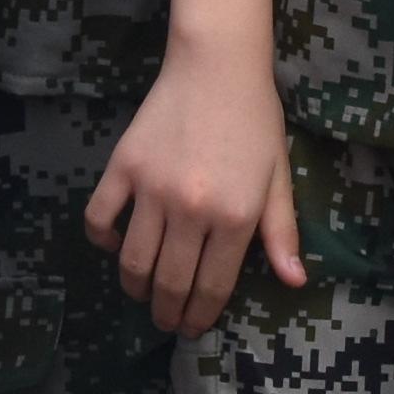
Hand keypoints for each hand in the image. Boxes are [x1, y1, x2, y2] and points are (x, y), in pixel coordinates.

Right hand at [88, 36, 306, 334]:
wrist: (217, 65)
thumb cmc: (255, 121)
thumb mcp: (278, 177)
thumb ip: (282, 233)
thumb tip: (294, 282)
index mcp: (235, 216)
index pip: (211, 287)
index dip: (200, 316)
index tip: (193, 327)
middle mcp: (191, 209)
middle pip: (169, 282)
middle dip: (168, 312)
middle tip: (167, 320)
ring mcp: (152, 189)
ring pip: (133, 261)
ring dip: (135, 288)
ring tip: (142, 293)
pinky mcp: (122, 167)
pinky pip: (99, 218)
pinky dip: (103, 241)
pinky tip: (116, 244)